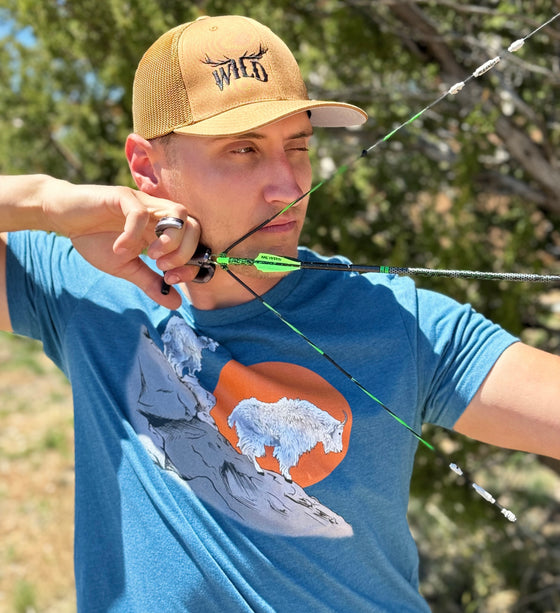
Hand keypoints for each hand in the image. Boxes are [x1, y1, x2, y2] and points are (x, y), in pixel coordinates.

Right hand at [39, 178, 199, 307]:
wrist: (64, 218)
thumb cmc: (97, 239)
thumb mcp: (127, 268)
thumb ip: (152, 282)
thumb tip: (176, 304)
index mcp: (163, 228)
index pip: (196, 240)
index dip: (192, 262)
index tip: (171, 279)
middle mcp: (159, 213)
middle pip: (194, 225)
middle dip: (185, 253)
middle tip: (162, 268)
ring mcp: (143, 202)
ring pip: (177, 213)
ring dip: (170, 240)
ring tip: (151, 257)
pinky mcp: (121, 196)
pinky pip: (139, 213)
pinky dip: (134, 235)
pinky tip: (121, 249)